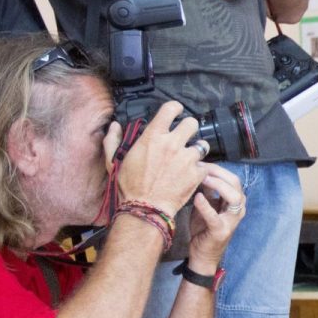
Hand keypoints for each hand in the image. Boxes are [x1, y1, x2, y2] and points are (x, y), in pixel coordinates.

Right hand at [114, 101, 203, 216]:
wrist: (145, 208)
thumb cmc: (129, 186)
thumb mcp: (114, 161)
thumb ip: (113, 141)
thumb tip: (114, 126)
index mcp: (153, 136)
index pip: (171, 108)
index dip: (176, 109)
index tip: (177, 112)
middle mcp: (172, 143)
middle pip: (192, 123)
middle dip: (189, 129)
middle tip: (184, 137)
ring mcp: (187, 158)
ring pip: (202, 145)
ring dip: (196, 151)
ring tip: (188, 159)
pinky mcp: (196, 173)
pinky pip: (204, 165)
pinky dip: (200, 170)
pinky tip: (191, 175)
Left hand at [185, 166, 245, 271]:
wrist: (202, 255)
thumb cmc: (204, 229)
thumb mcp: (206, 205)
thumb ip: (206, 190)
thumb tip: (199, 171)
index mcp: (234, 202)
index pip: (232, 178)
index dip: (217, 169)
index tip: (201, 162)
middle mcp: (238, 210)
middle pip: (235, 183)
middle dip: (218, 173)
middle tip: (201, 167)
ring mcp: (231, 221)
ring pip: (234, 197)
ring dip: (217, 185)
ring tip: (202, 178)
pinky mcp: (221, 231)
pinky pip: (215, 216)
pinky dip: (206, 205)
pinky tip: (197, 198)